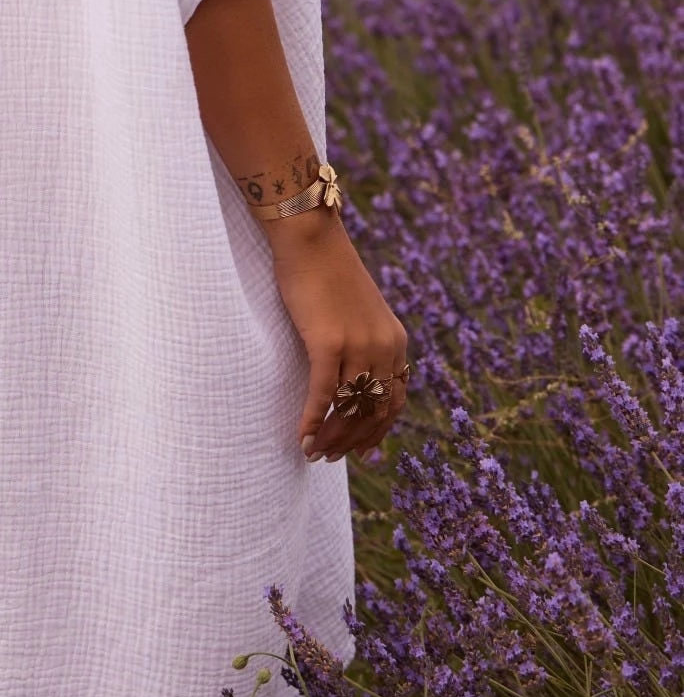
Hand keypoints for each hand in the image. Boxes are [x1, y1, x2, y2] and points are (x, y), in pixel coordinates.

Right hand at [266, 212, 406, 463]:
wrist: (311, 238)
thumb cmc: (326, 270)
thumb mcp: (359, 310)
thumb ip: (362, 340)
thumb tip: (350, 373)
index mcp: (395, 340)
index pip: (394, 400)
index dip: (378, 430)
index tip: (362, 450)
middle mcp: (384, 346)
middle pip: (374, 411)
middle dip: (353, 441)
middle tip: (330, 457)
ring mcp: (359, 345)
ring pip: (348, 408)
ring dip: (331, 438)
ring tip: (314, 453)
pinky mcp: (329, 342)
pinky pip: (322, 395)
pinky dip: (312, 421)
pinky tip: (301, 438)